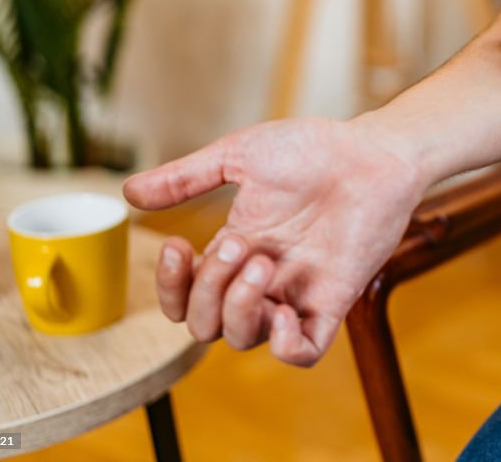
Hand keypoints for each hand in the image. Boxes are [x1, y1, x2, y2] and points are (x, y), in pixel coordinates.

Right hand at [123, 117, 427, 365]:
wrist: (373, 151)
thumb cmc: (314, 148)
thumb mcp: (240, 156)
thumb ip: (187, 177)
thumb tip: (128, 193)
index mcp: (236, 248)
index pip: (186, 297)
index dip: (172, 286)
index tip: (179, 245)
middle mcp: (261, 277)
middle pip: (207, 324)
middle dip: (207, 291)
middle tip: (239, 244)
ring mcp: (297, 291)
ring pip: (244, 339)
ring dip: (239, 308)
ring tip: (261, 262)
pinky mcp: (334, 300)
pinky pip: (303, 352)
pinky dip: (284, 347)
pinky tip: (280, 313)